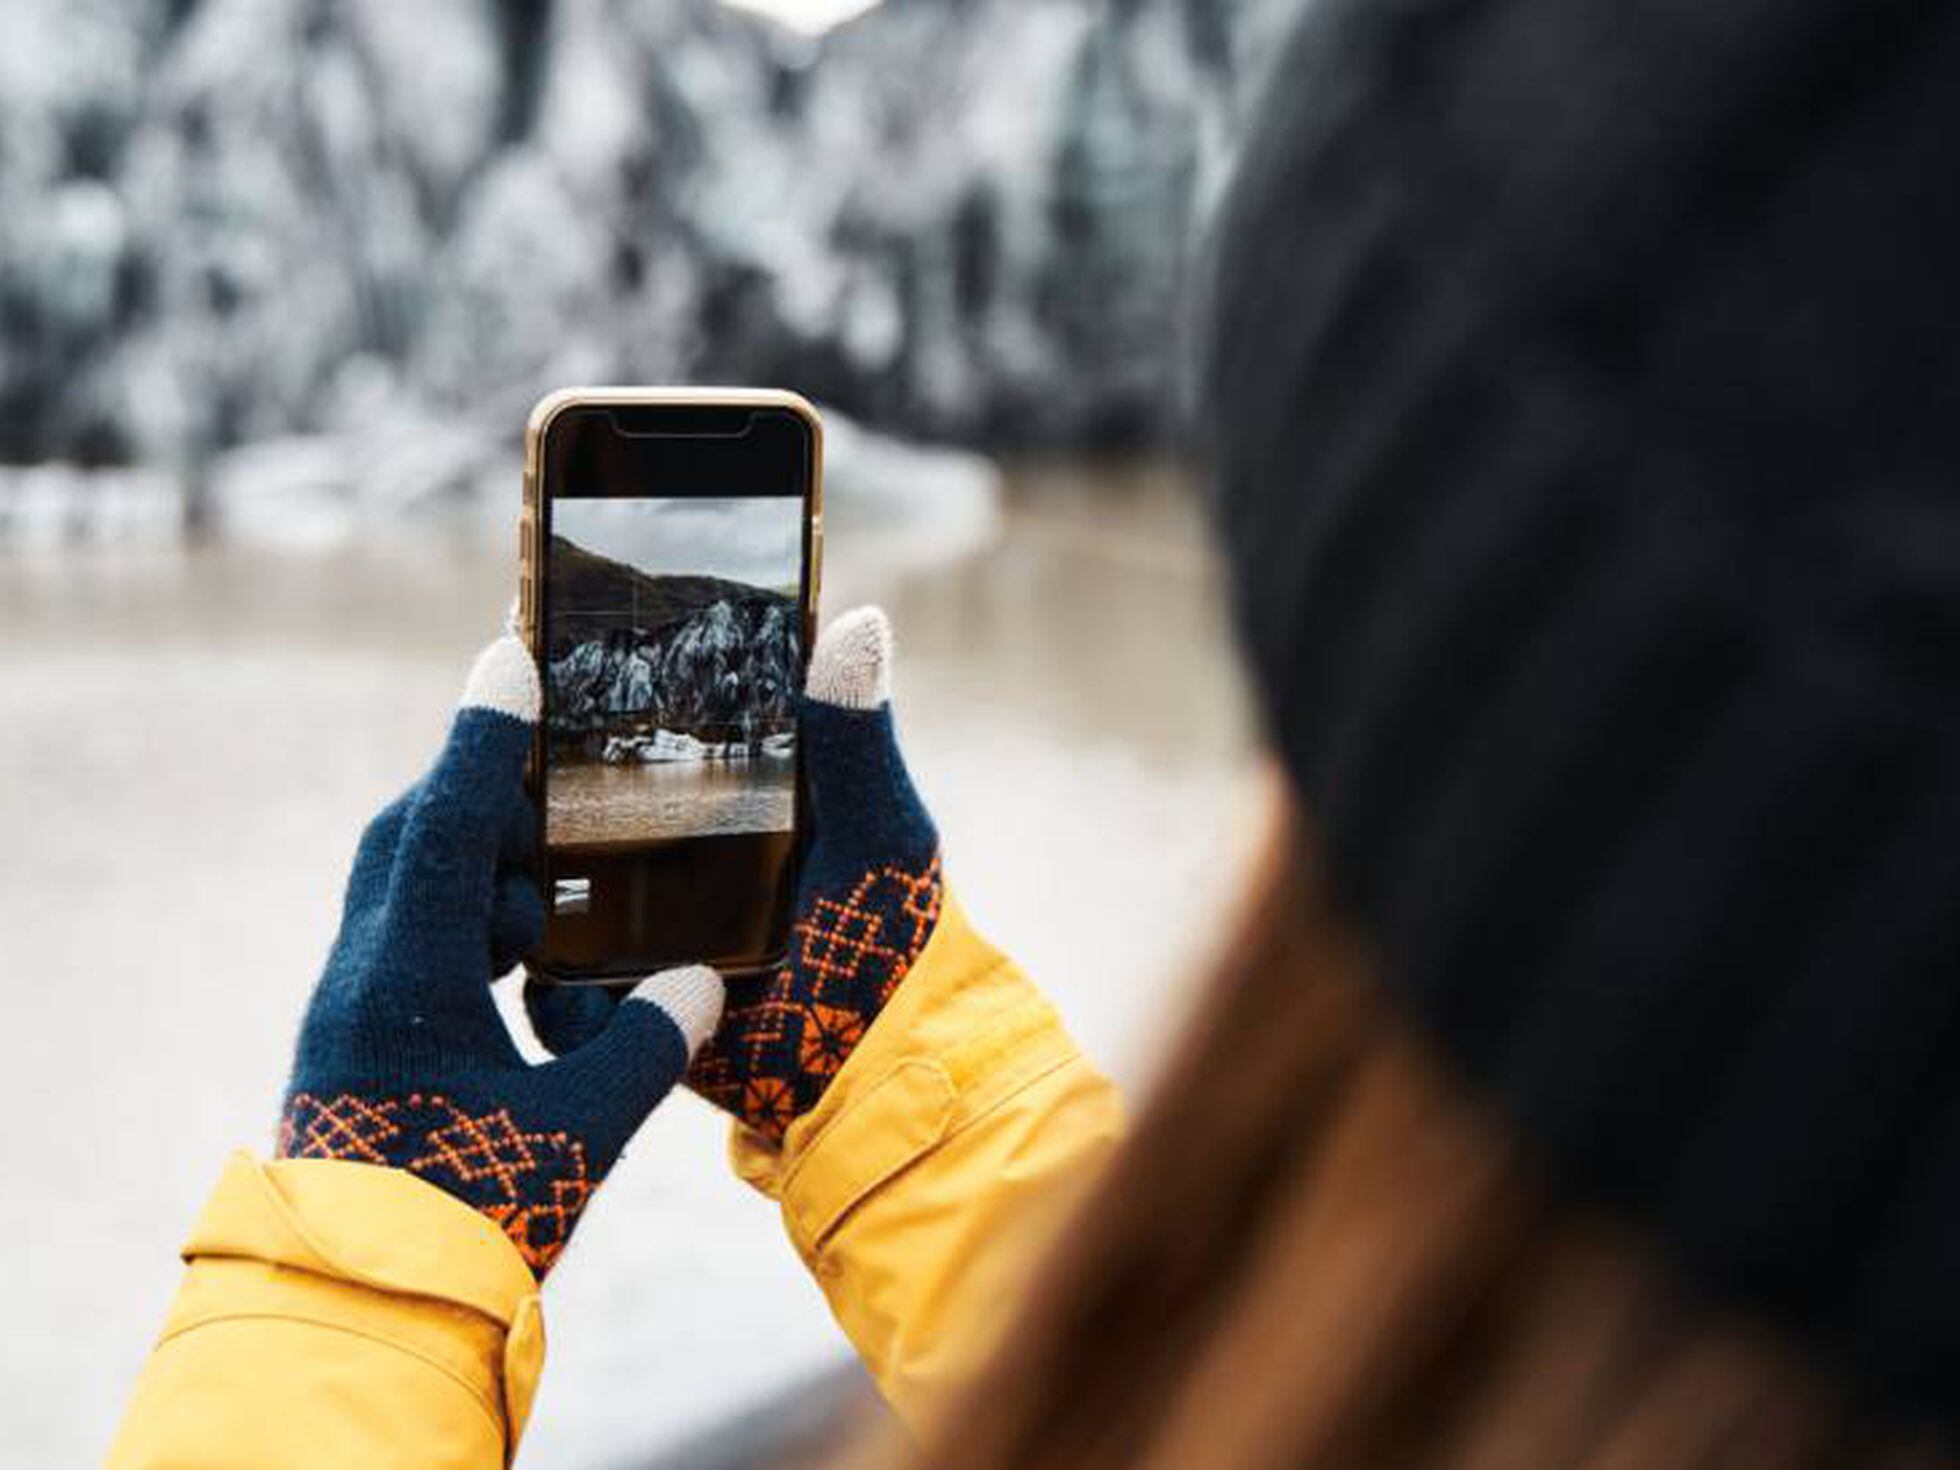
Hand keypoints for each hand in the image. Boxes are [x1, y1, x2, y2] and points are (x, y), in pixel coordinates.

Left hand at [279, 634, 723, 1275]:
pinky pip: (410, 941)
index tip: (511, 655)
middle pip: (407, 840)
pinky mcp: (363, 1044)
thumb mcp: (579, 1130)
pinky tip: (523, 956)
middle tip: (555, 791)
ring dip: (475, 867)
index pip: (443, 825)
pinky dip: (466, 922)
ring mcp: (354, 1010)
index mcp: (406, 980)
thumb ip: (649, 1045)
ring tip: (551, 885)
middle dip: (478, 798)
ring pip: (404, 891)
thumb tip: (704, 984)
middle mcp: (364, 978)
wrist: (365, 1314)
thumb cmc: (468, 1221)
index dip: (484, 736)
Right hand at [523, 607, 941, 1141]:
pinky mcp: (616, 1010)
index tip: (527, 638)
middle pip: (555, 812)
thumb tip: (860, 619)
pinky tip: (549, 969)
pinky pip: (550, 993)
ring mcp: (628, 936)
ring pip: (531, 894)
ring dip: (506, 877)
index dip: (573, 697)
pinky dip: (539, 981)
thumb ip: (853, 738)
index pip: (622, 737)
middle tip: (484, 756)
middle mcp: (658, 862)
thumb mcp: (876, 831)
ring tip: (499, 858)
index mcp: (713, 803)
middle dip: (514, 790)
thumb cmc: (891, 938)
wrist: (883, 1072)